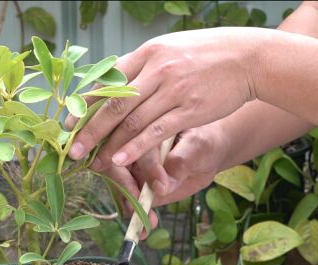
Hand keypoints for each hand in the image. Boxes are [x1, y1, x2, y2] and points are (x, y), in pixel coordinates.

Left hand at [66, 27, 263, 169]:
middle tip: (72, 149)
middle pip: (114, 104)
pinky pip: (156, 132)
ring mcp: (173, 90)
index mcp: (148, 52)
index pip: (107, 81)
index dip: (85, 104)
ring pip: (133, 121)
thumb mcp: (170, 49)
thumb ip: (142, 66)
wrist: (249, 58)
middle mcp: (157, 69)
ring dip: (109, 144)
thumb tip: (112, 82)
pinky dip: (135, 148)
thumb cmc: (206, 55)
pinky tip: (121, 160)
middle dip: (90, 130)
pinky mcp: (190, 110)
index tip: (68, 122)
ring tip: (93, 161)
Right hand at [104, 124, 228, 216]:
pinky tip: (144, 229)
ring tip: (145, 223)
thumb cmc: (203, 141)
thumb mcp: (198, 147)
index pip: (135, 143)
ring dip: (129, 205)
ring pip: (118, 185)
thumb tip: (162, 185)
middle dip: (126, 189)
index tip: (160, 187)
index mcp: (144, 126)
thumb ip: (180, 162)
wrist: (207, 153)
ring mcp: (130, 165)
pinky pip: (127, 199)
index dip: (146, 167)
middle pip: (114, 165)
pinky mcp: (134, 183)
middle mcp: (131, 144)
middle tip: (140, 208)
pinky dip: (134, 215)